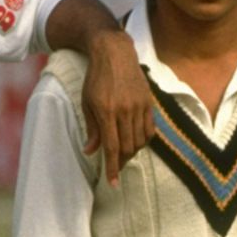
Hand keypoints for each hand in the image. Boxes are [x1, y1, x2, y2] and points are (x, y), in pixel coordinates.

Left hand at [81, 28, 154, 185]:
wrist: (114, 52)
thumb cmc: (96, 78)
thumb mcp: (87, 102)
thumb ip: (91, 128)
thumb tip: (91, 152)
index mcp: (107, 111)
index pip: (112, 147)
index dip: (113, 168)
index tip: (113, 183)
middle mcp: (125, 110)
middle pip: (128, 147)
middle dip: (122, 162)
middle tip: (116, 169)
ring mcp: (139, 106)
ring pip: (140, 140)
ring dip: (132, 152)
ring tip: (124, 155)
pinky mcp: (148, 102)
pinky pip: (150, 129)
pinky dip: (144, 140)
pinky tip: (136, 142)